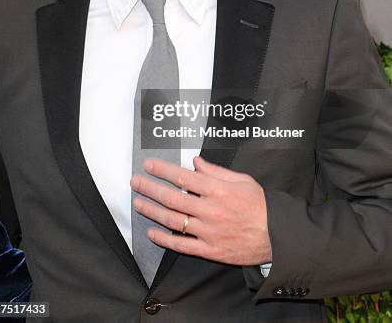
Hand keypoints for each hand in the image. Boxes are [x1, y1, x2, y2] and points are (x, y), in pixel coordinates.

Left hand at [130, 156, 271, 265]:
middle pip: (173, 198)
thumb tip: (195, 162)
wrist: (276, 236)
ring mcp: (208, 231)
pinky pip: (182, 245)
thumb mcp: (242, 180)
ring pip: (173, 220)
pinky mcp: (209, 250)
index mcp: (218, 190)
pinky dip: (165, 239)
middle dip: (151, 188)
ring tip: (138, 203)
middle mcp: (210, 210)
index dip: (163, 170)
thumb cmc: (261, 205)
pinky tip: (152, 232)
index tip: (149, 165)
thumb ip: (216, 171)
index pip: (184, 177)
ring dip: (152, 211)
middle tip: (136, 181)